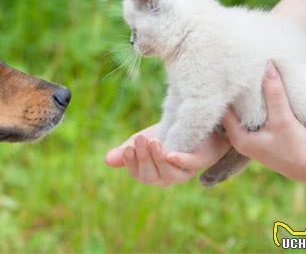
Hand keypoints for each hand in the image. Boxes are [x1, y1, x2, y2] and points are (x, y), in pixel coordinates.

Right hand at [105, 124, 229, 187]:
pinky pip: (189, 165)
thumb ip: (126, 150)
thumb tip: (106, 160)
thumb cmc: (167, 137)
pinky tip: (172, 155)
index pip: (137, 173)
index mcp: (151, 173)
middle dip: (144, 158)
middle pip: (151, 176)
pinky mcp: (199, 161)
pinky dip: (180, 161)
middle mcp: (167, 178)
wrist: (195, 127)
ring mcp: (184, 172)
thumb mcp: (143, 141)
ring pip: (169, 174)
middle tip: (140, 139)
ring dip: (159, 159)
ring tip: (154, 142)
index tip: (128, 148)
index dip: (131, 163)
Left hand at [222, 62, 305, 182]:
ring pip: (240, 116)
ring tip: (241, 81)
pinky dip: (251, 109)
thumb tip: (267, 67)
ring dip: (243, 102)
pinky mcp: (261, 139)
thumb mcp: (283, 118)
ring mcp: (250, 141)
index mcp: (238, 139)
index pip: (223, 111)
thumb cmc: (296, 146)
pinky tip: (254, 95)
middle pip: (230, 113)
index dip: (225, 93)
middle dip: (233, 96)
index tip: (226, 76)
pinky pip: (249, 120)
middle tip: (232, 75)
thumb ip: (274, 93)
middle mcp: (240, 141)